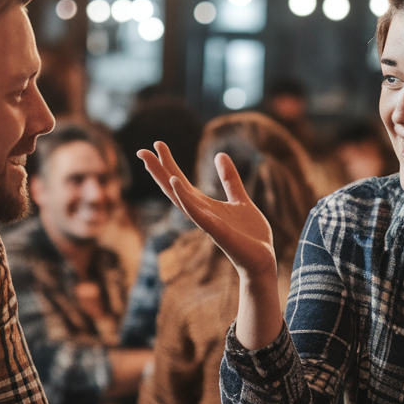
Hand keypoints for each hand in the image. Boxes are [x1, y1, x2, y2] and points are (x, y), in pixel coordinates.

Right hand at [136, 142, 276, 280]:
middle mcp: (200, 213)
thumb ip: (229, 179)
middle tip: (141, 151)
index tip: (157, 144)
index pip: (181, 182)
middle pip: (173, 189)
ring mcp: (206, 222)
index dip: (169, 163)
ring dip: (165, 181)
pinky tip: (176, 183)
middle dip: (157, 171)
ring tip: (151, 162)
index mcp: (205, 205)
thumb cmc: (250, 235)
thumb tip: (219, 154)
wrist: (262, 259)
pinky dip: (185, 198)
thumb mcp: (241, 199)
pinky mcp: (217, 231)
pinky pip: (197, 213)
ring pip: (180, 199)